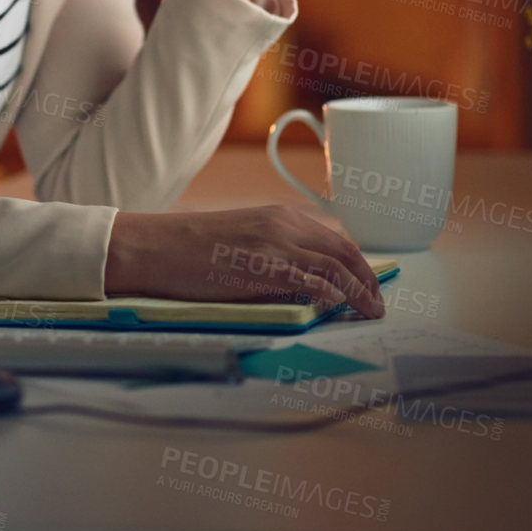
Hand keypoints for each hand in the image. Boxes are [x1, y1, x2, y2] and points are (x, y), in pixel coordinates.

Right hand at [104, 203, 384, 317]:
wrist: (153, 246)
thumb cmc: (189, 249)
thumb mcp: (242, 241)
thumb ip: (276, 255)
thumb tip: (307, 284)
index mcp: (279, 217)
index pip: (336, 240)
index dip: (360, 266)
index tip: (370, 288)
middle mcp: (283, 224)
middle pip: (344, 252)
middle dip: (369, 280)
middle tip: (378, 306)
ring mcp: (273, 245)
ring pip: (334, 266)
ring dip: (359, 292)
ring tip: (370, 313)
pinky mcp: (261, 267)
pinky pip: (308, 279)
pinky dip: (331, 292)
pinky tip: (340, 306)